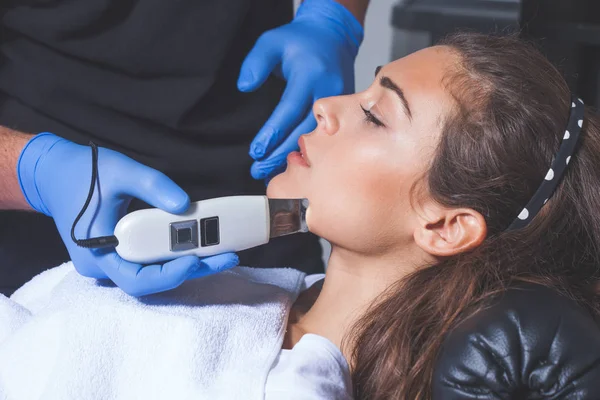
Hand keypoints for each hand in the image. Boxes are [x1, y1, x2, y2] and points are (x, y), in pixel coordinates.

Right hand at [17, 133, 238, 295]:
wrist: (54, 174)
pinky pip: (148, 262)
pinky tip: (199, 246)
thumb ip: (153, 186)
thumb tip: (186, 205)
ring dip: (186, 265)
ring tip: (220, 253)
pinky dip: (173, 256)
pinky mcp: (118, 255)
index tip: (197, 259)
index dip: (170, 275)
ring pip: (153, 273)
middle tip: (226, 257)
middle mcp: (103, 266)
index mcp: (97, 253)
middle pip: (152, 280)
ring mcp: (110, 263)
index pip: (137, 280)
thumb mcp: (121, 171)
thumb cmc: (83, 173)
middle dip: (191, 270)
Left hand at [238, 0, 363, 179]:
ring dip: (293, 157)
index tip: (256, 151)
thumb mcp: (271, 41)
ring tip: (270, 173)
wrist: (334, 35)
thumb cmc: (301, 40)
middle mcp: (328, 91)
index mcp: (310, 74)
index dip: (272, 133)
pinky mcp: (343, 112)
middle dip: (280, 154)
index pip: (289, 110)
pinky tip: (290, 163)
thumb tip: (245, 87)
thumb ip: (255, 62)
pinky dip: (307, 151)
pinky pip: (323, 136)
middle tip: (259, 170)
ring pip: (316, 138)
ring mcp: (339, 103)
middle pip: (304, 131)